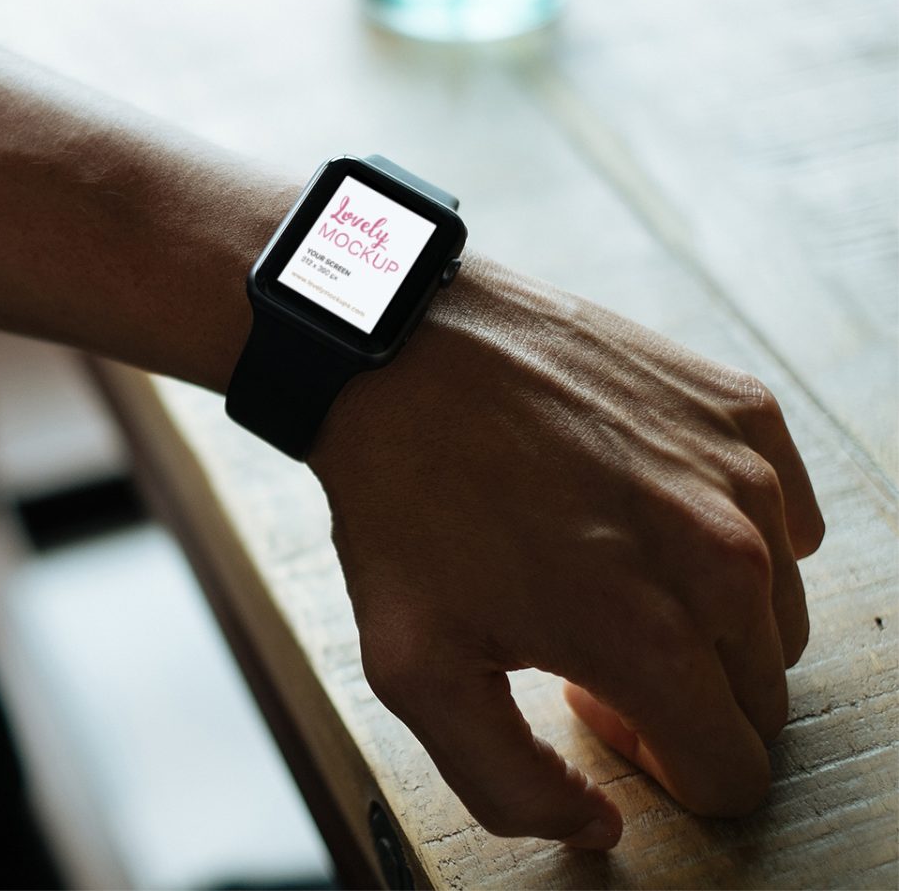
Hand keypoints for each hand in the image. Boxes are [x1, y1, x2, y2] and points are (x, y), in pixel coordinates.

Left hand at [309, 255, 823, 848]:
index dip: (664, 766)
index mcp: (650, 639)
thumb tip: (601, 827)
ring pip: (778, 612)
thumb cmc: (400, 503)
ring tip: (610, 574)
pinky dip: (736, 534)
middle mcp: (722, 560)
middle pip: (762, 697)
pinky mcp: (741, 411)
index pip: (732, 772)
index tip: (597, 712)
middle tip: (589, 641)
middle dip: (687, 697)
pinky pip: (785, 516)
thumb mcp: (414, 670)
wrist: (398, 356)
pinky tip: (647, 513)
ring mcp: (741, 476)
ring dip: (710, 618)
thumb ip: (508, 786)